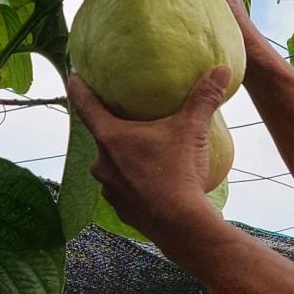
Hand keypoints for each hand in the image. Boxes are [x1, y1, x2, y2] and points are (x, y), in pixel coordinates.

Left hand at [67, 66, 231, 240]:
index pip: (86, 105)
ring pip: (113, 166)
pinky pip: (125, 189)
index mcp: (111, 138)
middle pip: (102, 138)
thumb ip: (203, 99)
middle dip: (114, 129)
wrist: (181, 224)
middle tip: (130, 121)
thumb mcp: (192, 130)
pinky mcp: (122, 209)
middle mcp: (102, 163)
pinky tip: (155, 183)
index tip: (74, 76)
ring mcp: (110, 189)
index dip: (79, 88)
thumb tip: (220, 69)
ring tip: (147, 155)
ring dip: (126, 159)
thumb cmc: (179, 173)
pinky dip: (136, 183)